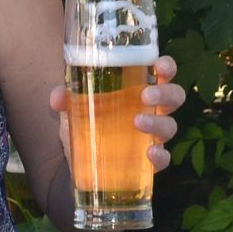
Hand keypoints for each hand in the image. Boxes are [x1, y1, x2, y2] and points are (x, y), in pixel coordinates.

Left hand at [47, 54, 186, 170]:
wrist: (77, 166)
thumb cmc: (85, 126)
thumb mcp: (73, 110)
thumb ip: (66, 99)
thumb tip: (58, 96)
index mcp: (138, 91)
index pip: (162, 73)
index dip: (167, 66)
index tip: (160, 65)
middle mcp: (151, 111)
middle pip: (175, 97)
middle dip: (165, 93)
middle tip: (145, 95)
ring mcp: (152, 137)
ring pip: (170, 126)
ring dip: (157, 122)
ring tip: (137, 121)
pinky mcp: (147, 163)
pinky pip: (164, 159)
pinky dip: (160, 156)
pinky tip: (149, 152)